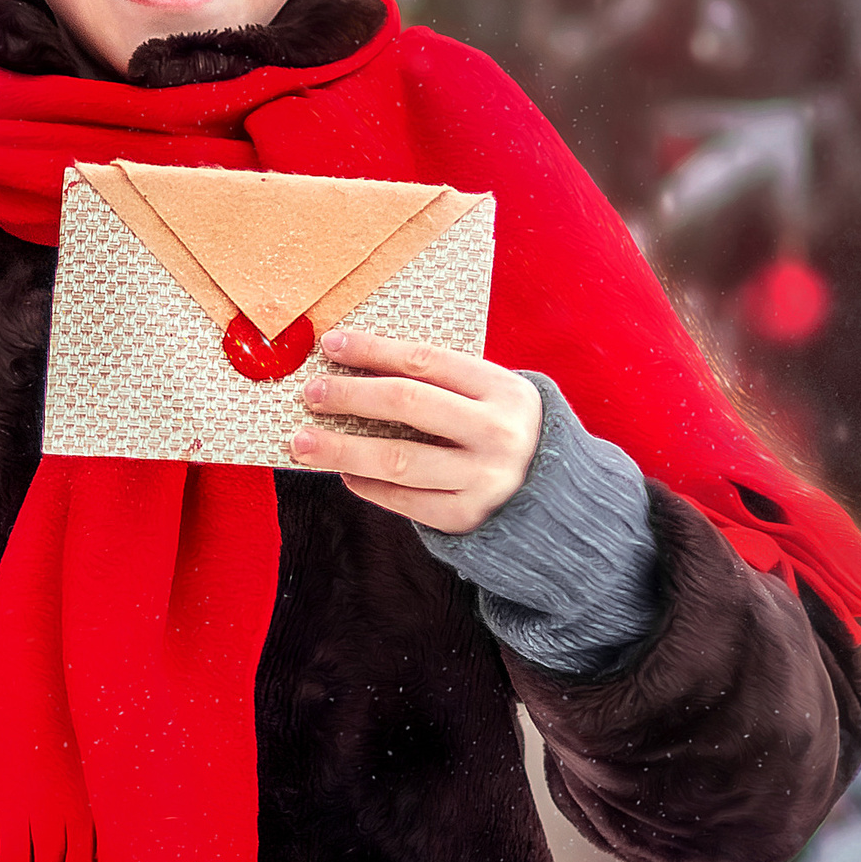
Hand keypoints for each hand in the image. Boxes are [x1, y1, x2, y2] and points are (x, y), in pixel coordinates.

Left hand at [289, 330, 541, 533]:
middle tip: (311, 393)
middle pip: (406, 404)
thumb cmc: (504, 434)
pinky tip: (346, 475)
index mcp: (503, 390)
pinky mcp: (467, 516)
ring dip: (341, 449)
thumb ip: (440, 384)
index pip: (425, 360)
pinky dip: (368, 487)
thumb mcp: (491, 398)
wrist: (557, 497)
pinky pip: (405, 500)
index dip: (373, 350)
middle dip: (350, 395)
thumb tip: (355, 369)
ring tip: (302, 443)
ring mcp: (484, 478)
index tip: (332, 345)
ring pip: (396, 459)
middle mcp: (497, 432)